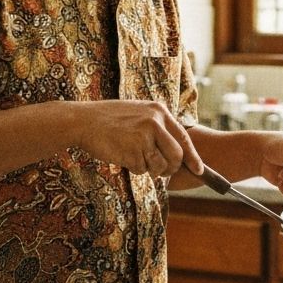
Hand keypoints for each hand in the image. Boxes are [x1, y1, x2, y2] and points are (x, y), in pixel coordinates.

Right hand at [75, 100, 201, 177]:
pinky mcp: (132, 150)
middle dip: (171, 168)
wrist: (83, 121)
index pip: (184, 138)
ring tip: (135, 157)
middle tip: (161, 171)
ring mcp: (143, 136)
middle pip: (176, 156)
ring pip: (159, 166)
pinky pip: (141, 169)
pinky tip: (123, 155)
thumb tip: (177, 151)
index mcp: (159, 111)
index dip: (193, 157)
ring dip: (150, 169)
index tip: (199, 170)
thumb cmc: (110, 119)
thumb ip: (157, 127)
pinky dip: (134, 168)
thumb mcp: (139, 113)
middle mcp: (155, 122)